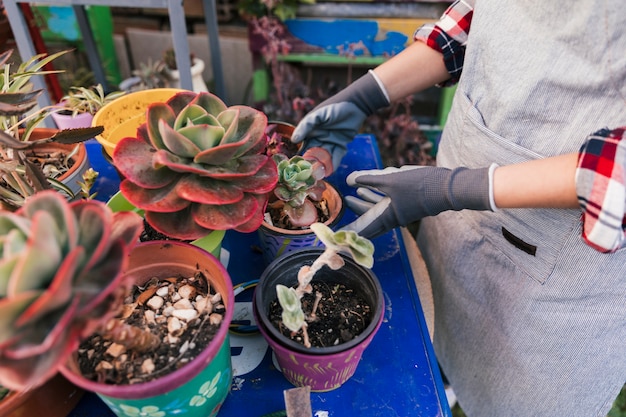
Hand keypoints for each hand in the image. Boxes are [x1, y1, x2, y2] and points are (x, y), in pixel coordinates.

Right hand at [291, 71, 388, 169]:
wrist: (356, 105)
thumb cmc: (335, 107)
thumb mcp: (318, 115)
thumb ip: (306, 126)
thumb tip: (294, 140)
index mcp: (311, 131)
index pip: (303, 146)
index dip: (300, 155)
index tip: (297, 165)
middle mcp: (319, 138)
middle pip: (314, 154)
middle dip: (312, 163)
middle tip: (309, 173)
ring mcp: (330, 142)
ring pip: (325, 157)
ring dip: (322, 165)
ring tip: (319, 175)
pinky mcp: (341, 145)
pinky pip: (336, 157)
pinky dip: (333, 164)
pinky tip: (330, 171)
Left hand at [342, 165, 492, 237]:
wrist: (448, 187)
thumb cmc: (419, 185)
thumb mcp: (390, 179)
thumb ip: (368, 179)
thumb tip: (349, 180)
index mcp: (386, 218)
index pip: (362, 230)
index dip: (348, 233)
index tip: (335, 239)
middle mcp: (393, 219)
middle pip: (369, 220)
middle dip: (355, 214)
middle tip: (343, 209)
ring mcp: (401, 212)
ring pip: (378, 210)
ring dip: (366, 202)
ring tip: (353, 194)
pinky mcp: (408, 204)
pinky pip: (387, 203)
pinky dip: (377, 196)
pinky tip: (371, 187)